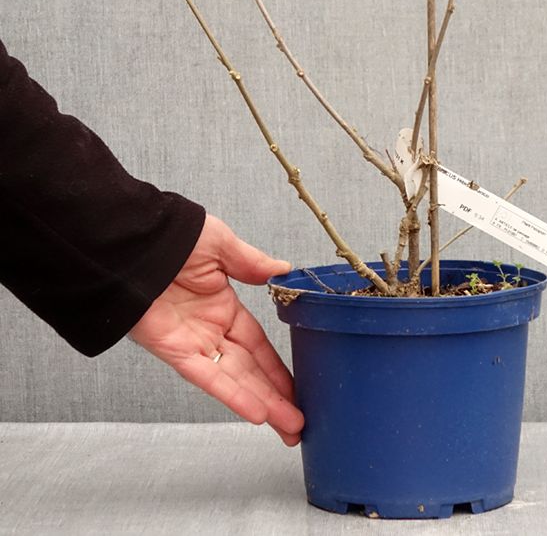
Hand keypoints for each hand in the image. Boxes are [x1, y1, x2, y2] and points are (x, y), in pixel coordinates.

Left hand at [129, 214, 303, 445]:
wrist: (131, 241)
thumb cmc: (172, 236)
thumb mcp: (220, 245)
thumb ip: (252, 263)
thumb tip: (283, 270)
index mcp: (223, 306)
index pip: (258, 344)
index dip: (278, 367)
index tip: (299, 386)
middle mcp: (210, 330)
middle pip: (251, 370)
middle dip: (277, 397)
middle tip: (299, 423)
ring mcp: (193, 343)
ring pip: (235, 380)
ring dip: (263, 404)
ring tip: (290, 427)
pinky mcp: (174, 350)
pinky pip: (207, 377)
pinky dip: (232, 395)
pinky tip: (256, 412)